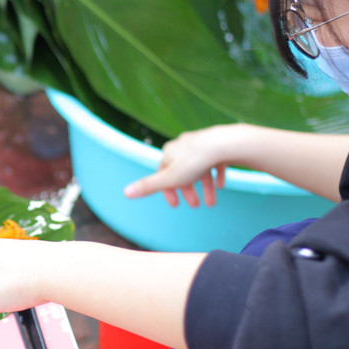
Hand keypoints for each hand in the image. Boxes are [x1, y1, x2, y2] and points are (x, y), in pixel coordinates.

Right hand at [123, 125, 246, 207]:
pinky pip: (215, 161)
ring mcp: (201, 143)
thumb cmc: (195, 162)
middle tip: (195, 205)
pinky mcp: (218, 144)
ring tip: (211, 202)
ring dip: (204, 187)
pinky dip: (216, 174)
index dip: (168, 190)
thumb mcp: (169, 179)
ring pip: (199, 168)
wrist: (224, 144)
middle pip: (182, 172)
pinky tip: (221, 185)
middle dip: (188, 191)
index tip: (175, 205)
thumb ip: (148, 186)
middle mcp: (182, 145)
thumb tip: (125, 192)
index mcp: (169, 152)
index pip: (163, 173)